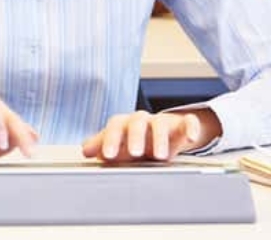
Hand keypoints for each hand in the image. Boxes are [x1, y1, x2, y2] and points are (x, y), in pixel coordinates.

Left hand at [81, 109, 218, 162]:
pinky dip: (190, 128)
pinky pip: (188, 122)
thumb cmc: (136, 139)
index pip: (115, 126)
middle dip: (135, 137)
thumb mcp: (119, 144)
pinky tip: (190, 137)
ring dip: (160, 138)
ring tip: (160, 156)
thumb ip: (101, 145)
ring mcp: (163, 122)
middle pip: (136, 122)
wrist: (163, 133)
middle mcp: (142, 120)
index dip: (111, 140)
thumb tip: (85, 150)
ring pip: (160, 123)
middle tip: (135, 153)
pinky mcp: (182, 125)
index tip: (108, 156)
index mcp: (125, 123)